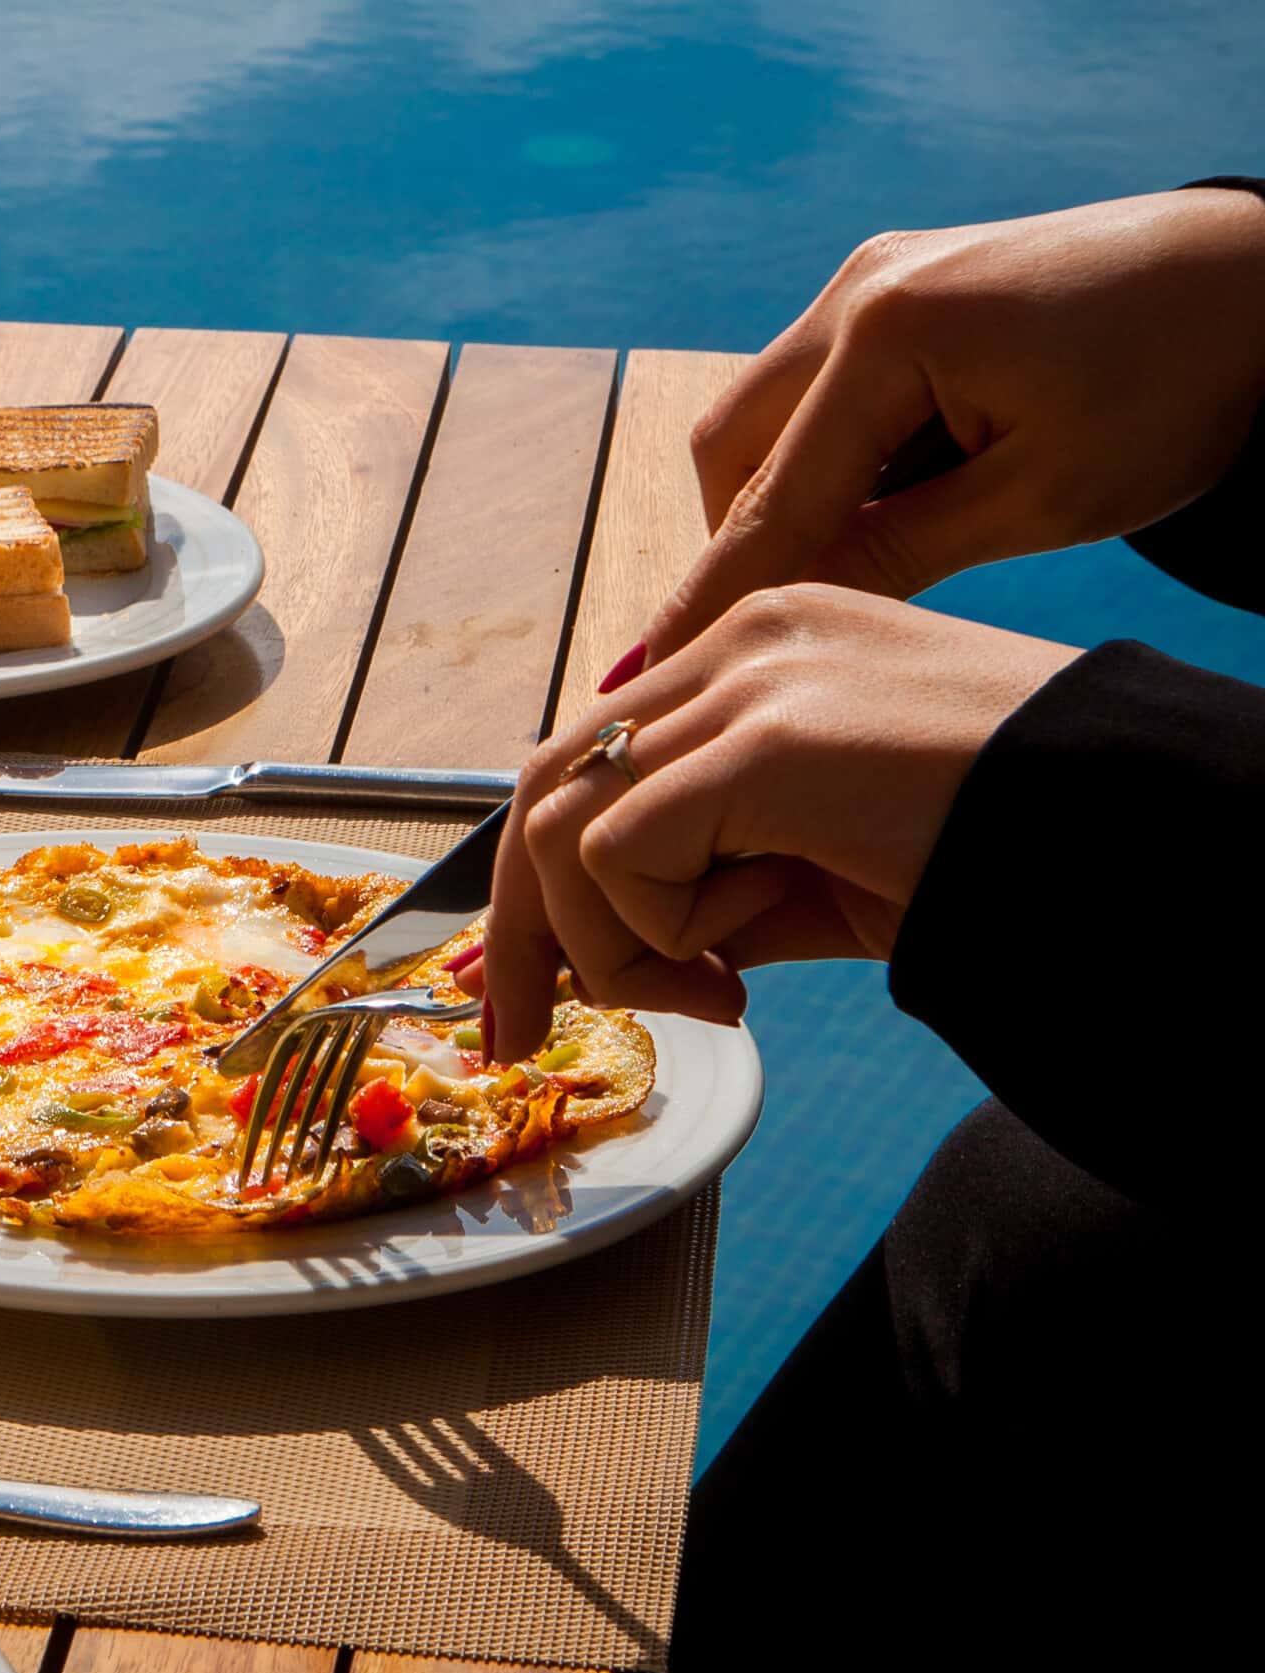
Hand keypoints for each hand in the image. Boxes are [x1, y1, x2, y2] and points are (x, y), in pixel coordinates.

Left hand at [484, 586, 1073, 1058]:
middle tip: (524, 1032)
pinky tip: (744, 972)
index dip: (542, 874)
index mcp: (763, 649)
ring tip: (717, 997)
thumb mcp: (835, 865)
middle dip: (523, 923)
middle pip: (549, 778)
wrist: (1149, 836)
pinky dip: (654, 939)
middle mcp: (745, 640)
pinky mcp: (768, 742)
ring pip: (566, 824)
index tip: (530, 984)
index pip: (594, 753)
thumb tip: (611, 950)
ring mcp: (753, 677)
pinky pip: (619, 855)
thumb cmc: (1010, 853)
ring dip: (612, 948)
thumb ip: (724, 880)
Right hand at [629, 189, 1264, 671]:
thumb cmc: (1179, 387)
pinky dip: (833, 451)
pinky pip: (820, 383)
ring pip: (768, 410)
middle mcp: (857, 288)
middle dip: (746, 536)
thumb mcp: (1045, 499)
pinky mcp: (898, 281)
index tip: (648, 670)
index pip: (770, 496)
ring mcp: (873, 275)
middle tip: (791, 617)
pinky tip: (901, 492)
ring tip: (873, 552)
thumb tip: (787, 616)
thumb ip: (899, 552)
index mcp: (889, 332)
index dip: (711, 594)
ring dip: (790, 492)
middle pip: (732, 441)